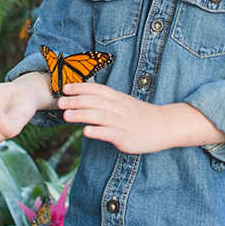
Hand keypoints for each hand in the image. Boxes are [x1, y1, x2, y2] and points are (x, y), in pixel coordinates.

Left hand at [58, 82, 224, 153]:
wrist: (164, 126)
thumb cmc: (141, 116)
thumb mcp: (124, 104)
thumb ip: (106, 102)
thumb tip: (84, 101)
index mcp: (118, 98)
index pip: (97, 89)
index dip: (81, 88)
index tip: (65, 88)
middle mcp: (119, 108)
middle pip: (95, 102)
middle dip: (76, 101)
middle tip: (60, 102)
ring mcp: (123, 122)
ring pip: (100, 116)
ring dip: (82, 115)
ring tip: (66, 116)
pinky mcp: (126, 137)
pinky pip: (110, 133)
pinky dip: (98, 131)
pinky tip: (86, 131)